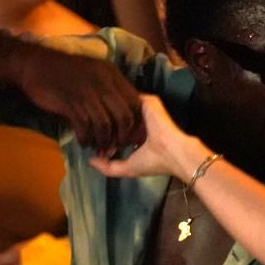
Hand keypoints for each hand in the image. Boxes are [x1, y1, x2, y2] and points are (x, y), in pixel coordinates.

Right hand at [11, 41, 142, 155]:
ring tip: (98, 147)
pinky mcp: (69, 101)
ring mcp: (87, 91)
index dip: (136, 123)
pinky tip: (83, 142)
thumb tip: (123, 116)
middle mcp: (103, 82)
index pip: (136, 102)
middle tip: (115, 147)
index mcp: (112, 74)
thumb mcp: (94, 74)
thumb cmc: (64, 72)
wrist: (33, 64)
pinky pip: (85, 126)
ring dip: (103, 141)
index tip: (130, 136)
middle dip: (122, 136)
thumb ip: (109, 91)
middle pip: (125, 116)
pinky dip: (86, 138)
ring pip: (106, 124)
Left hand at [88, 95, 202, 179]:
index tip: (92, 138)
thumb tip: (90, 160)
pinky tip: (105, 100)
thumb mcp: (127, 168)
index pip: (117, 130)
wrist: (173, 152)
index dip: (104, 135)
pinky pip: (131, 96)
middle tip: (90, 123)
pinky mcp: (149, 101)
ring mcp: (145, 110)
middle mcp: (140, 122)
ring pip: (123, 105)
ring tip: (94, 108)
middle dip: (104, 120)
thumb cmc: (153, 161)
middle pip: (118, 116)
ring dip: (110, 107)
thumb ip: (108, 167)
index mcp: (137, 137)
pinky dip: (119, 97)